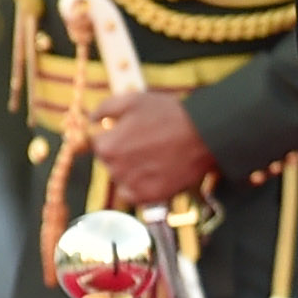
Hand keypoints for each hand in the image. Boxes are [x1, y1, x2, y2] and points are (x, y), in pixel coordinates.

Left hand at [94, 88, 217, 205]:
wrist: (205, 135)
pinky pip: (135, 194)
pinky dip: (142, 186)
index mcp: (107, 147)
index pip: (99, 145)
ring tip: (156, 157)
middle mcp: (116, 170)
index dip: (116, 136)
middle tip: (148, 143)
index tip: (134, 132)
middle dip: (123, 154)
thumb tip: (92, 119)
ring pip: (122, 179)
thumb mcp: (134, 100)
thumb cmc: (170, 115)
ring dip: (133, 170)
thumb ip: (105, 108)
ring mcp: (133, 185)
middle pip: (111, 163)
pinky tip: (157, 172)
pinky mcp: (151, 197)